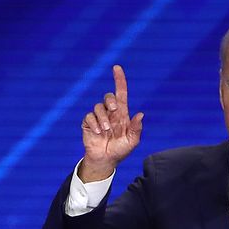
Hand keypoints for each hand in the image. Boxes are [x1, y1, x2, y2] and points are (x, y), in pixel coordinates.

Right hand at [78, 65, 141, 181]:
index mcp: (122, 114)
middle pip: (108, 96)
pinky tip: (97, 132)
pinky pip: (88, 117)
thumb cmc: (120, 151)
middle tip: (114, 110)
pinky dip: (93, 123)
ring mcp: (98, 118)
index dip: (119, 80)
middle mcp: (110, 113)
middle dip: (110, 100)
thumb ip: (136, 129)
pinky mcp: (88, 123)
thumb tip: (141, 114)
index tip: (117, 68)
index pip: (121, 93)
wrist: (105, 161)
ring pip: (98, 107)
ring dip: (102, 118)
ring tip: (106, 130)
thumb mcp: (132, 142)